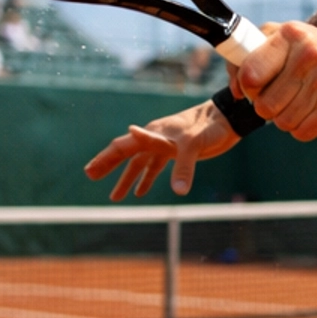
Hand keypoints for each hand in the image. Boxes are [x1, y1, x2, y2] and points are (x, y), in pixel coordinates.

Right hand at [84, 99, 238, 200]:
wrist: (226, 120)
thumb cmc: (209, 127)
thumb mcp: (194, 147)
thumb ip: (183, 167)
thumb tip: (176, 191)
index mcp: (153, 133)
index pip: (123, 147)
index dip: (106, 160)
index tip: (90, 172)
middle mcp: (154, 138)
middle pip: (126, 154)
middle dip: (108, 166)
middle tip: (90, 176)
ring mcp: (164, 145)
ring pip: (139, 164)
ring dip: (127, 179)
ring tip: (115, 198)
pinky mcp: (176, 152)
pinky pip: (155, 167)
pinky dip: (147, 179)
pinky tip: (140, 193)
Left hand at [233, 20, 316, 140]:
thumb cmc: (316, 55)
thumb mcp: (285, 41)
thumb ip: (249, 55)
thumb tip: (234, 89)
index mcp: (291, 34)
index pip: (250, 74)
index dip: (249, 89)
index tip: (258, 88)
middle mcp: (310, 53)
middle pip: (265, 105)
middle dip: (269, 109)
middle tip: (283, 100)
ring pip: (283, 122)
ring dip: (287, 120)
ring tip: (300, 106)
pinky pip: (303, 132)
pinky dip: (303, 130)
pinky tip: (311, 117)